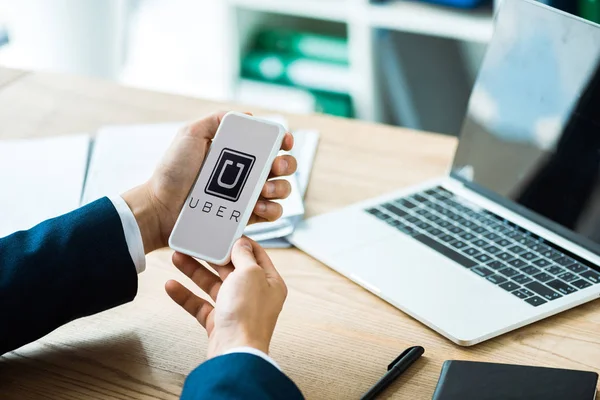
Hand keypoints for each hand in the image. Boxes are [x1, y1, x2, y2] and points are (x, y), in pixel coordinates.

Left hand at [122, 111, 296, 252]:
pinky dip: (272, 209)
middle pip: (283, 166)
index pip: (269, 144)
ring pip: (282, 190)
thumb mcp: (190, 135)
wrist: (161, 206)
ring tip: (263, 190)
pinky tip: (259, 206)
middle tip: (274, 167)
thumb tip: (248, 116)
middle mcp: (247, 173)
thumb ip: (215, 120)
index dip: (283, 141)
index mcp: (237, 152)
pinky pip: (271, 213)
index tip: (285, 142)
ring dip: (281, 187)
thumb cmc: (172, 171)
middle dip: (287, 164)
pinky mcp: (246, 217)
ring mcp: (248, 196)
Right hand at [165, 237, 286, 356]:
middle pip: (231, 268)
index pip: (256, 254)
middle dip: (211, 255)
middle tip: (194, 242)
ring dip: (195, 271)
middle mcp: (255, 295)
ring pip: (213, 285)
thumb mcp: (249, 273)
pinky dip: (186, 295)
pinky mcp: (219, 323)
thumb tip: (241, 243)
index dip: (240, 241)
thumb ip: (243, 256)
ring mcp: (236, 309)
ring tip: (177, 256)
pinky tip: (171, 285)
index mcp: (270, 282)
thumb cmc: (248, 313)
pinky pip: (201, 305)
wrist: (235, 353)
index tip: (223, 231)